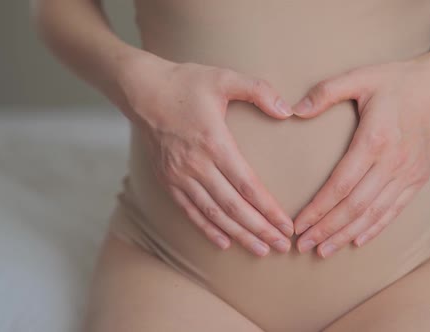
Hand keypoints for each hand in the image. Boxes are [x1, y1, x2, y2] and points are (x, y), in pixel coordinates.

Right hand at [118, 53, 294, 256]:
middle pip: (233, 206)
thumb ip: (259, 91)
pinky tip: (223, 242)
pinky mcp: (167, 179)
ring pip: (213, 213)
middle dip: (259, 229)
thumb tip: (288, 111)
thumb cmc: (186, 83)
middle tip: (281, 247)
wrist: (141, 89)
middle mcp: (196, 164)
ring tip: (260, 250)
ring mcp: (179, 175)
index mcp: (214, 142)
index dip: (268, 209)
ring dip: (238, 234)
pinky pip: (189, 210)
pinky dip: (206, 228)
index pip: (247, 185)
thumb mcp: (225, 78)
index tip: (286, 226)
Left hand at [291, 58, 429, 257]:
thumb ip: (326, 92)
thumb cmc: (396, 81)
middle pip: (355, 206)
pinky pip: (394, 210)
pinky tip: (357, 240)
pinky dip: (375, 228)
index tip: (298, 223)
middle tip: (303, 245)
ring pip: (374, 213)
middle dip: (327, 229)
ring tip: (324, 251)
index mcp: (375, 139)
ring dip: (346, 234)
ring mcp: (409, 174)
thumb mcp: (359, 76)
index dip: (318, 208)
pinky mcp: (418, 179)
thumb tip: (295, 110)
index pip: (340, 184)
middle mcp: (393, 162)